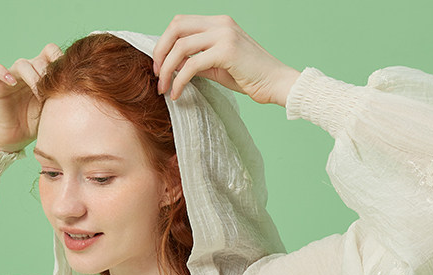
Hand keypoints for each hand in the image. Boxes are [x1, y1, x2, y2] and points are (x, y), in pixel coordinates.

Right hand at [0, 43, 62, 151]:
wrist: (17, 139)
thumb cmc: (39, 124)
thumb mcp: (56, 109)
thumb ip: (65, 95)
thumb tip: (87, 88)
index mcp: (43, 73)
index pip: (51, 52)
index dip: (59, 58)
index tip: (68, 76)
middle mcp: (28, 71)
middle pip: (39, 59)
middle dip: (48, 73)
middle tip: (53, 91)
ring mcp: (11, 76)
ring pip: (22, 63)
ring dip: (32, 77)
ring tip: (39, 94)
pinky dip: (1, 71)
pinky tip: (11, 82)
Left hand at [152, 15, 299, 105]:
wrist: (276, 83)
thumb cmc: (249, 77)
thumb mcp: (217, 66)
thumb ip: (196, 60)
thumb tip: (172, 65)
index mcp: (219, 22)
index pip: (180, 22)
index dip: (165, 42)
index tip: (159, 65)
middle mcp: (221, 23)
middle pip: (176, 27)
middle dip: (160, 51)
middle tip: (156, 75)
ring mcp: (224, 35)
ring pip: (180, 47)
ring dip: (166, 69)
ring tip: (163, 88)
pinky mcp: (226, 51)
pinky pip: (192, 65)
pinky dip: (179, 80)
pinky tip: (177, 93)